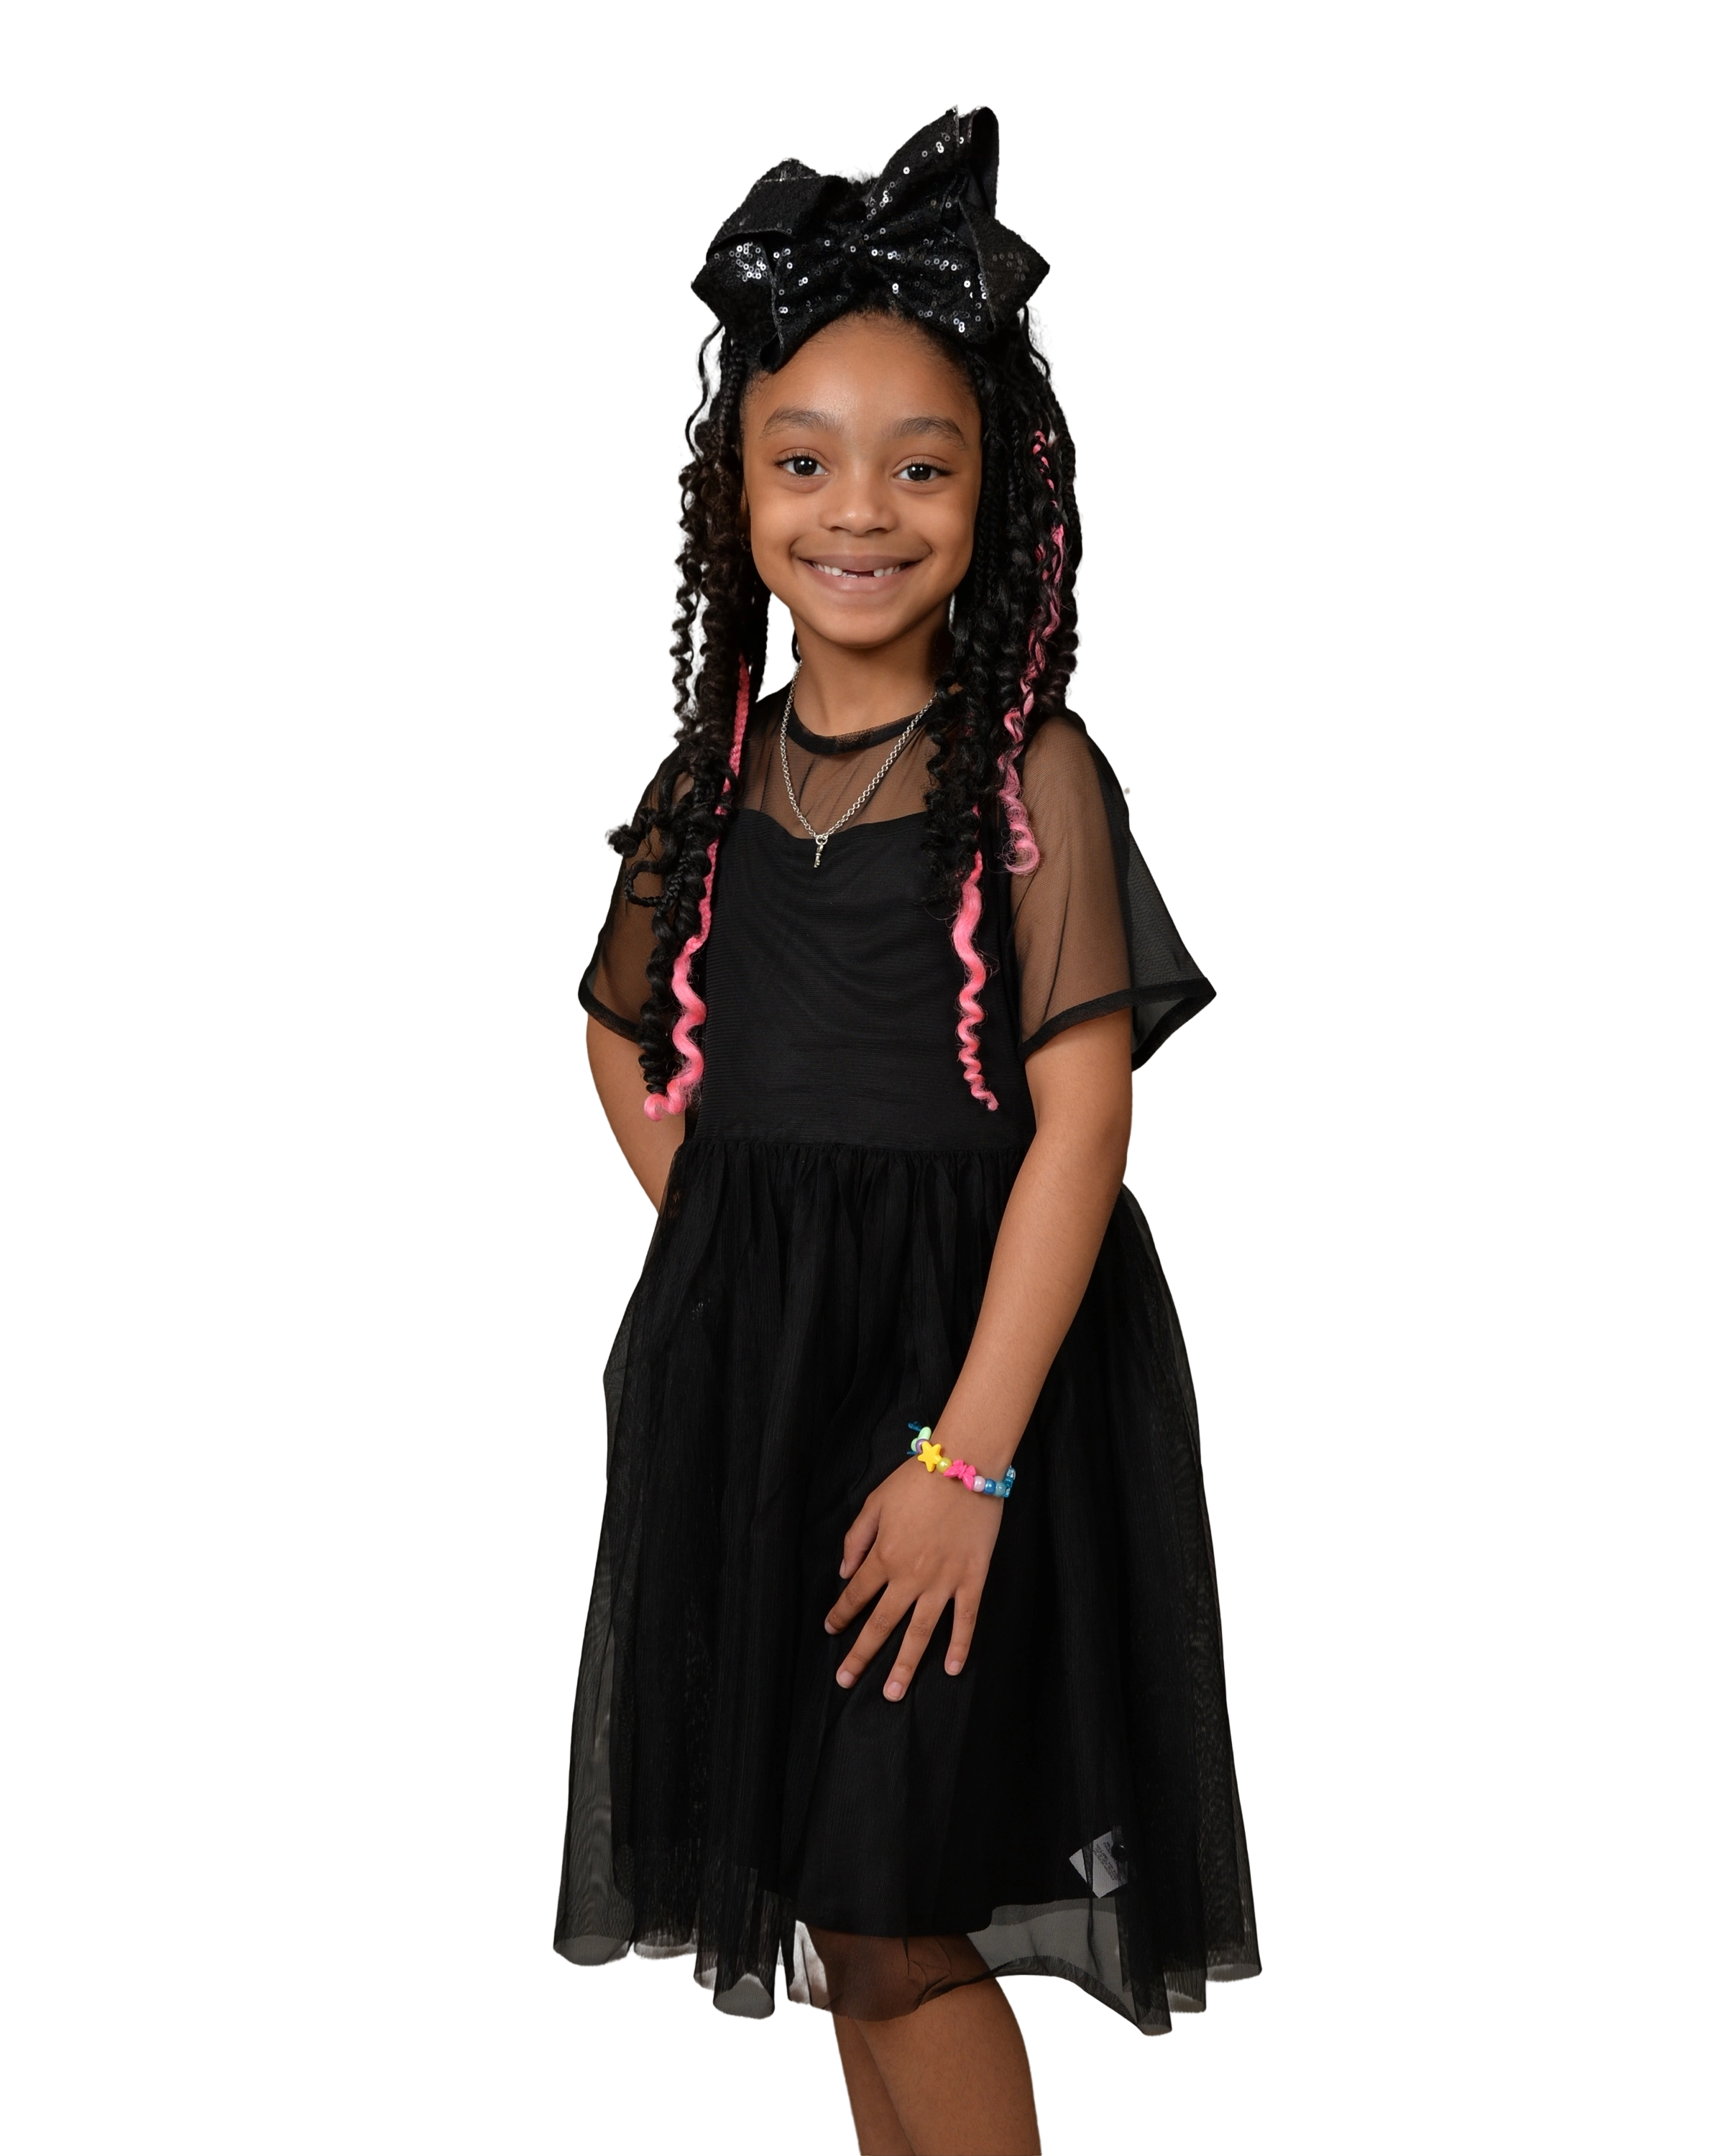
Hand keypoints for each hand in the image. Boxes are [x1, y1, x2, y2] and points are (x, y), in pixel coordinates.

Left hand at [823, 1453, 1003, 1699]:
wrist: (965, 1465)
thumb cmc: (917, 1480)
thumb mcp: (875, 1502)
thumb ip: (856, 1539)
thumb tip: (844, 1573)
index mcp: (884, 1556)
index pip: (856, 1594)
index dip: (841, 1614)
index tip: (831, 1630)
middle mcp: (910, 1576)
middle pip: (881, 1624)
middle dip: (861, 1655)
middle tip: (845, 1681)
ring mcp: (943, 1581)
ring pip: (920, 1632)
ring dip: (905, 1665)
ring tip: (892, 1693)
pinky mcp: (972, 1578)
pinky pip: (966, 1619)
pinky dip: (960, 1645)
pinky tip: (953, 1669)